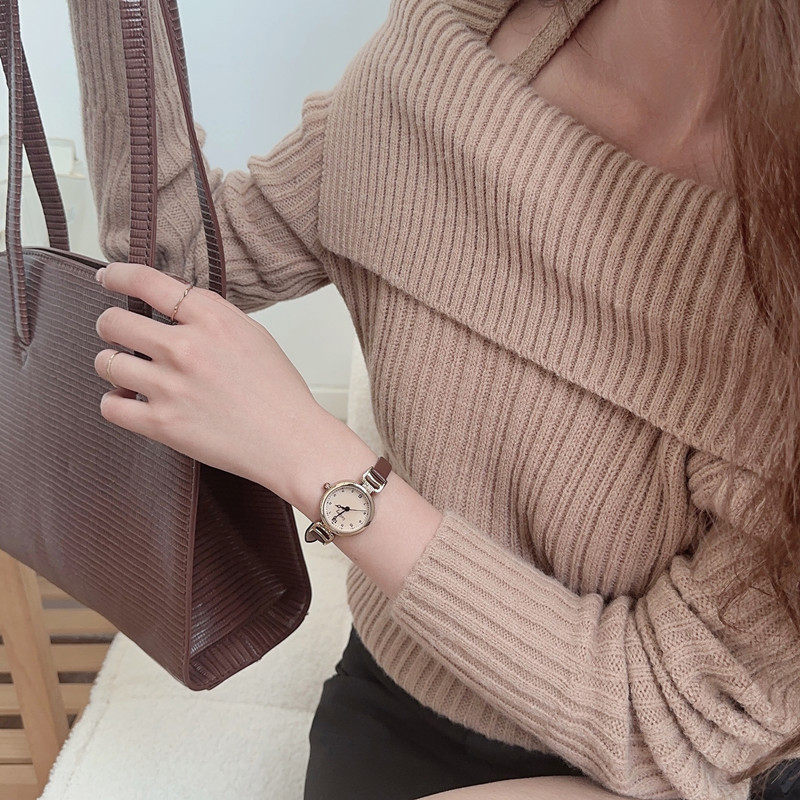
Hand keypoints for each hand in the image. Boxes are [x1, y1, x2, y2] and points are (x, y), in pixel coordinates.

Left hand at [92, 261, 326, 501]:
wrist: (291, 441)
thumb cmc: (279, 392)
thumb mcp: (253, 335)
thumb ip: (212, 316)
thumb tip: (175, 305)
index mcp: (212, 320)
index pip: (146, 282)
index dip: (117, 275)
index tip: (108, 278)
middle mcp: (186, 348)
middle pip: (114, 321)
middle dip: (110, 326)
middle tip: (117, 334)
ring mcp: (171, 387)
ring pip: (107, 362)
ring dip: (112, 364)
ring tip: (128, 372)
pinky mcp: (162, 424)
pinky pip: (110, 405)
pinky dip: (114, 401)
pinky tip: (130, 399)